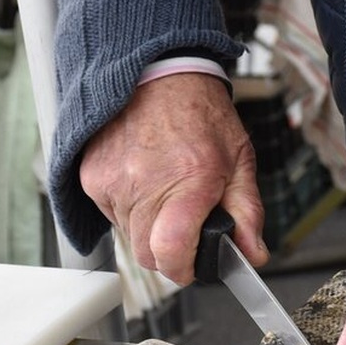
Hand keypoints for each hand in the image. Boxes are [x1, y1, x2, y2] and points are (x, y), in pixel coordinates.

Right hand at [80, 73, 267, 283]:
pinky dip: (131, 211)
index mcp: (188, 183)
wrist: (158, 75)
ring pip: (129, 238)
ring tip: (168, 196)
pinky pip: (112, 215)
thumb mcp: (240, 162)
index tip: (193, 267)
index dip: (184, 269)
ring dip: (151, 231)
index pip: (170, 252)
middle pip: (148, 255)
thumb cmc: (202, 115)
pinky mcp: (92, 178)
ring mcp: (113, 182)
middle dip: (171, 253)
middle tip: (187, 230)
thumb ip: (248, 214)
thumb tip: (253, 254)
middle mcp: (145, 185)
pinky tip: (147, 184)